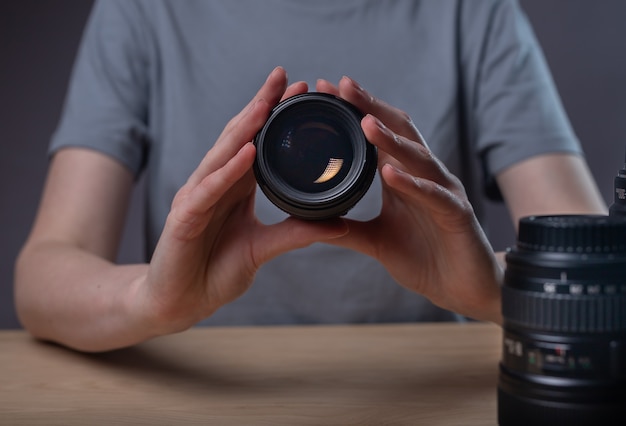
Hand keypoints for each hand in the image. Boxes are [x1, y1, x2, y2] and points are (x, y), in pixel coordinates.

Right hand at [134, 67, 347, 334]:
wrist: (179, 303)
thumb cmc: (215, 271)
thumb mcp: (262, 247)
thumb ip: (295, 232)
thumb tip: (339, 223)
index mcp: (233, 187)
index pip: (255, 142)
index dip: (274, 116)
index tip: (302, 91)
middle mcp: (214, 184)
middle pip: (238, 138)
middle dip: (260, 106)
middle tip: (286, 77)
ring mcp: (197, 198)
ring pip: (222, 156)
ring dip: (245, 128)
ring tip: (267, 103)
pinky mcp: (184, 219)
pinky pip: (208, 190)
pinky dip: (228, 170)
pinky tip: (247, 152)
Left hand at [317, 77, 502, 322]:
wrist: (463, 290)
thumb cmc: (424, 259)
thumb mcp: (376, 241)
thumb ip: (347, 228)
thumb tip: (312, 220)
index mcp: (404, 178)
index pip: (379, 135)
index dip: (357, 111)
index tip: (326, 90)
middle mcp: (424, 177)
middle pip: (399, 133)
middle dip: (371, 108)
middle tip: (343, 86)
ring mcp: (443, 193)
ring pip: (418, 158)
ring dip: (391, 140)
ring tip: (365, 122)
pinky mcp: (458, 216)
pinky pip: (435, 196)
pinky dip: (412, 184)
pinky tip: (391, 174)